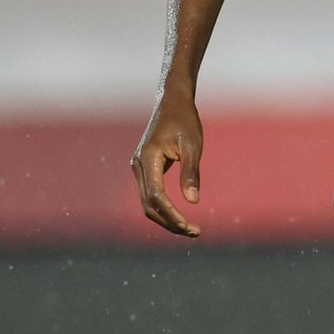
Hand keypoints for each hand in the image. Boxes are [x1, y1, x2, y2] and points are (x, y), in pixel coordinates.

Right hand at [131, 91, 204, 236]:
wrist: (172, 101)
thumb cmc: (185, 120)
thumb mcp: (192, 145)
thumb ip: (191, 173)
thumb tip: (193, 202)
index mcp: (148, 159)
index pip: (156, 197)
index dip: (172, 214)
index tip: (190, 226)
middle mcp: (138, 166)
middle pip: (149, 205)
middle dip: (170, 221)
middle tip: (195, 232)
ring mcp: (139, 168)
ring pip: (148, 202)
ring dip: (167, 217)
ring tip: (190, 228)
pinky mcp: (144, 169)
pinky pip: (151, 194)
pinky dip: (163, 208)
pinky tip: (180, 215)